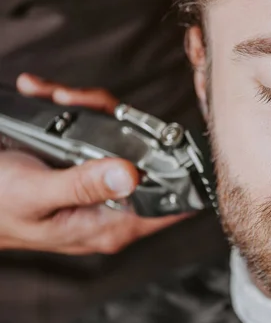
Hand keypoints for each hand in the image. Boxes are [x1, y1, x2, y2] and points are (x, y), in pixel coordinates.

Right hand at [0, 74, 187, 254]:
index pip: (169, 205)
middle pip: (146, 159)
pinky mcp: (82, 166)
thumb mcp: (36, 194)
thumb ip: (83, 185)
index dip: (182, 174)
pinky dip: (70, 110)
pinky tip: (43, 97)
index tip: (170, 138)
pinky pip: (92, 132)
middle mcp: (110, 206)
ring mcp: (98, 185)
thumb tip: (132, 175)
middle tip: (81, 102)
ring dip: (90, 110)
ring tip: (55, 97)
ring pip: (120, 138)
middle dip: (120, 123)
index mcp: (108, 225)